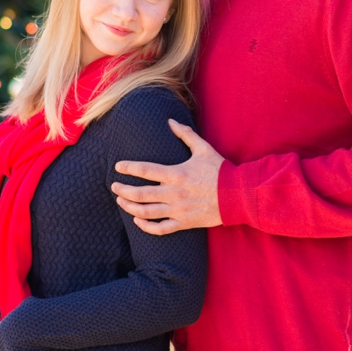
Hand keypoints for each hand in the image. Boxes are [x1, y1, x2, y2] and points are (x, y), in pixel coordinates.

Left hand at [112, 119, 223, 234]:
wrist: (238, 195)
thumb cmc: (220, 171)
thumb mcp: (204, 149)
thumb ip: (186, 135)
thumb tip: (170, 121)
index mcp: (177, 174)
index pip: (145, 170)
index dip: (129, 168)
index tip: (118, 167)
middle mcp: (174, 193)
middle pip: (140, 194)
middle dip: (123, 190)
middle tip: (114, 187)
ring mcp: (178, 209)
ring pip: (146, 212)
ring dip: (129, 207)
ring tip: (121, 202)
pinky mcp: (184, 222)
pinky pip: (160, 228)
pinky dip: (146, 226)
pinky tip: (138, 220)